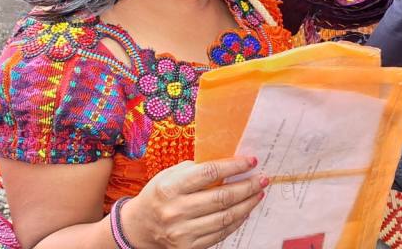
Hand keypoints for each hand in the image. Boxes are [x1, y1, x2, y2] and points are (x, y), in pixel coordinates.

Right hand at [122, 157, 267, 248]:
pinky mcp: (188, 247)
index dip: (234, 166)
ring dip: (247, 204)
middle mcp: (175, 211)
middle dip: (248, 186)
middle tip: (262, 178)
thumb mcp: (170, 176)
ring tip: (258, 193)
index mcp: (169, 188)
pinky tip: (245, 210)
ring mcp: (182, 232)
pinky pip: (221, 233)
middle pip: (222, 197)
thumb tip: (230, 161)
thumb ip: (196, 168)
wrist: (139, 227)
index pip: (209, 173)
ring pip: (225, 217)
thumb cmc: (159, 195)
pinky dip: (237, 221)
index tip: (251, 161)